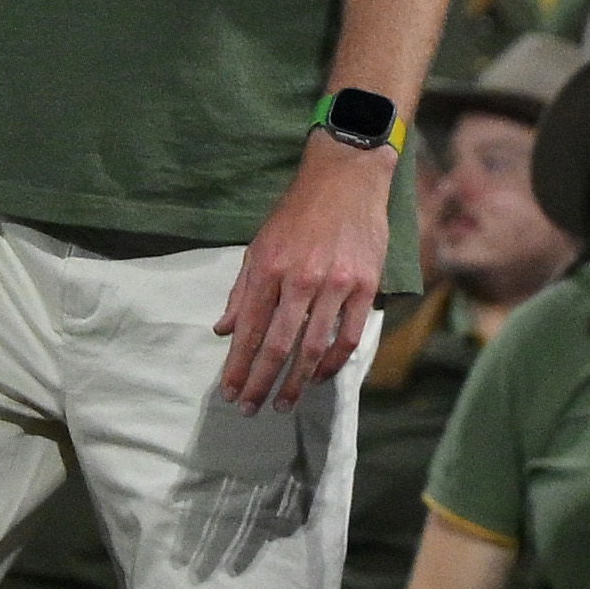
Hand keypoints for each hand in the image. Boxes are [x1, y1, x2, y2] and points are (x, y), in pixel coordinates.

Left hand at [218, 139, 392, 411]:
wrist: (347, 179)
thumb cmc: (297, 213)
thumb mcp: (259, 245)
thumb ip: (242, 292)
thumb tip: (223, 331)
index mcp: (269, 268)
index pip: (250, 329)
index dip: (237, 365)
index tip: (228, 392)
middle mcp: (301, 279)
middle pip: (278, 346)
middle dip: (260, 382)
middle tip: (249, 409)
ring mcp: (336, 284)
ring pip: (313, 347)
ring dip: (296, 382)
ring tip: (283, 404)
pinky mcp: (365, 287)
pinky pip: (348, 336)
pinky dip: (333, 363)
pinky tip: (319, 377)